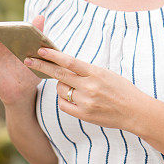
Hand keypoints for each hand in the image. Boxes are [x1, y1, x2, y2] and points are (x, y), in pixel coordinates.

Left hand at [26, 47, 148, 131]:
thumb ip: (87, 71)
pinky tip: (72, 97)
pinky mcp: (84, 114)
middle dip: (42, 66)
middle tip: (28, 60)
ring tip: (73, 86)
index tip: (40, 49)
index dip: (53, 55)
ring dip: (61, 86)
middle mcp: (89, 87)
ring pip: (60, 90)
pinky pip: (63, 104)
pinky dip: (64, 99)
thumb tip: (66, 65)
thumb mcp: (107, 73)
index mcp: (96, 73)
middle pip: (59, 75)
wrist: (135, 111)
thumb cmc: (122, 89)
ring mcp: (86, 102)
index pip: (70, 62)